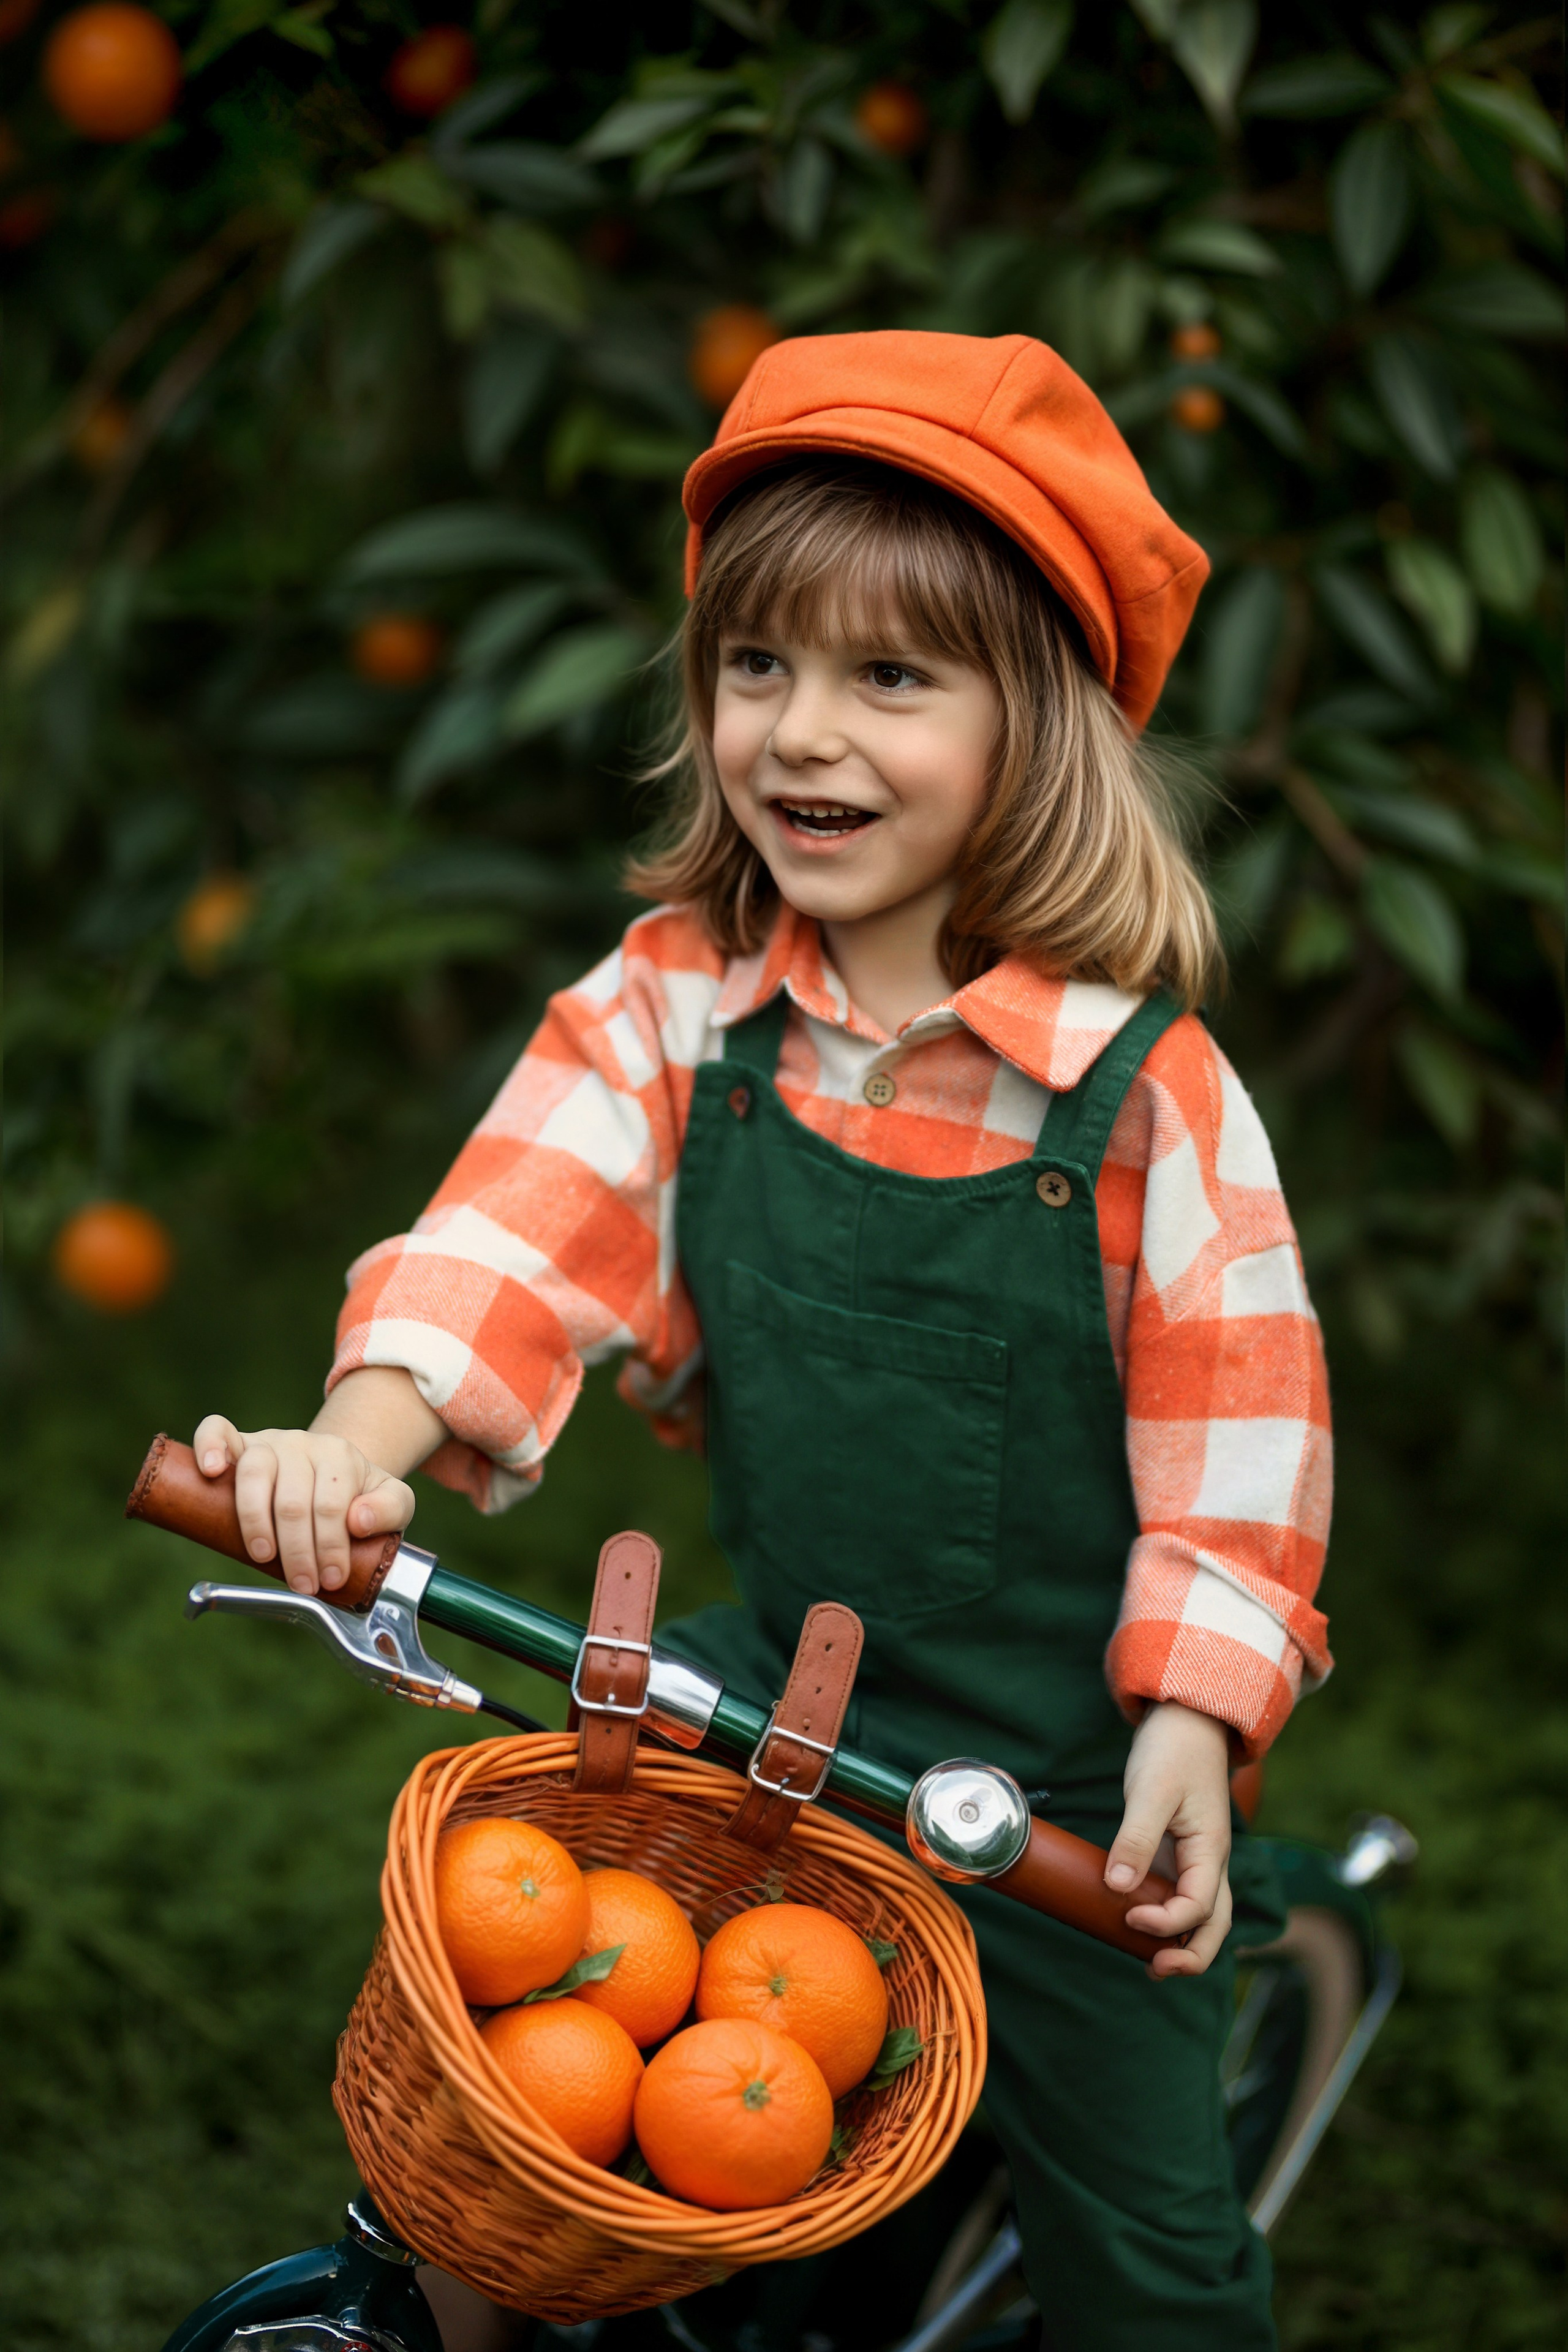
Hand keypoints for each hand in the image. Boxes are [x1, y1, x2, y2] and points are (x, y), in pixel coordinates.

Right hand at [192, 1414, 415, 1596]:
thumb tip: (358, 1520)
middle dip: (297, 1550)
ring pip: (254, 1472)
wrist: (330, 1474)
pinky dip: (210, 1446)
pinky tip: (211, 1471)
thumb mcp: (394, 1502)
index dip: (330, 1546)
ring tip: (262, 1556)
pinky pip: (217, 1430)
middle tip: (302, 1584)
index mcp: (341, 1457)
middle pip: (292, 1499)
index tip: (330, 1579)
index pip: (331, 1505)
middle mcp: (303, 1444)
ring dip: (256, 1521)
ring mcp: (268, 1442)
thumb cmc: (358, 1497)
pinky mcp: (239, 1443)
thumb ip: (391, 1509)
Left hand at [1104, 1701, 1232, 1980]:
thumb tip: (1117, 1887)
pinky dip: (1171, 1921)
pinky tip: (1143, 1927)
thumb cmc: (1172, 1751)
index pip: (1196, 1907)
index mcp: (1211, 1850)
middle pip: (1214, 1926)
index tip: (1127, 1916)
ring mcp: (1197, 1859)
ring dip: (1183, 1944)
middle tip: (1153, 1970)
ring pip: (1204, 1917)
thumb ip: (1136, 1839)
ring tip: (1151, 1965)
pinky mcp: (1181, 1852)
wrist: (1187, 1720)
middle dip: (1189, 1955)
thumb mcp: (1151, 1791)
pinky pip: (1184, 1898)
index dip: (1164, 1923)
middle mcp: (1210, 1862)